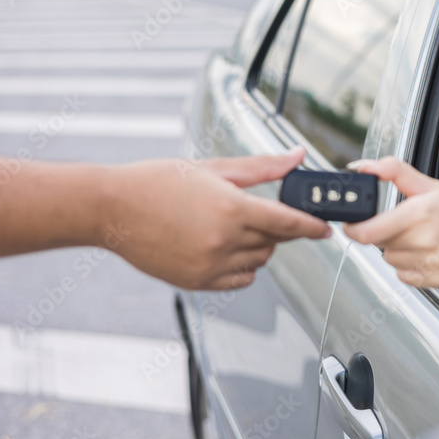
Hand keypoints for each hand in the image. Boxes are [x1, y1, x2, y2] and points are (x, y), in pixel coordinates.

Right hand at [104, 148, 330, 289]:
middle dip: (277, 229)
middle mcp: (224, 240)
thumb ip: (262, 167)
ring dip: (259, 247)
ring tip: (232, 227)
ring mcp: (211, 264)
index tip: (326, 230)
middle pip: (275, 241)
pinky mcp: (198, 281)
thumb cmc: (159, 182)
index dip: (313, 227)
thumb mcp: (214, 168)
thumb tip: (297, 156)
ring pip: (259, 261)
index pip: (289, 223)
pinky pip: (240, 280)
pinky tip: (227, 249)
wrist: (112, 208)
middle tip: (261, 214)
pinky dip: (243, 267)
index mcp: (232, 208)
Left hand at [343, 157, 438, 286]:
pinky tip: (427, 252)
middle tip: (405, 223)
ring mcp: (431, 263)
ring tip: (421, 238)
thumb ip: (393, 172)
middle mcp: (425, 240)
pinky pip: (403, 276)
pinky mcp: (435, 280)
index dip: (353, 228)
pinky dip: (408, 265)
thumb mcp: (430, 184)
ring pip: (389, 260)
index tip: (352, 223)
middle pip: (378, 244)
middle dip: (384, 232)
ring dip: (397, 249)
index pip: (368, 232)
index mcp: (420, 213)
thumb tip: (363, 167)